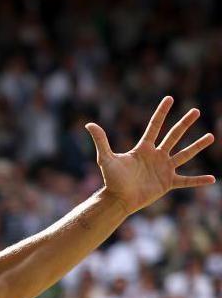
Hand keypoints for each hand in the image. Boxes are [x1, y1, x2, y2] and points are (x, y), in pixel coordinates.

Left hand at [86, 96, 214, 213]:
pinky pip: (187, 181)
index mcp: (143, 148)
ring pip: (184, 154)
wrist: (118, 199)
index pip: (155, 126)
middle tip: (196, 110)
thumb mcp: (106, 158)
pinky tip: (213, 179)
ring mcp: (164, 169)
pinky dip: (199, 181)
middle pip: (173, 136)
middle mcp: (156, 156)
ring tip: (211, 136)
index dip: (161, 112)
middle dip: (184, 123)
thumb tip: (89, 124)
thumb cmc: (112, 180)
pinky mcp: (168, 183)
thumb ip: (101, 141)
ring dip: (198, 146)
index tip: (169, 98)